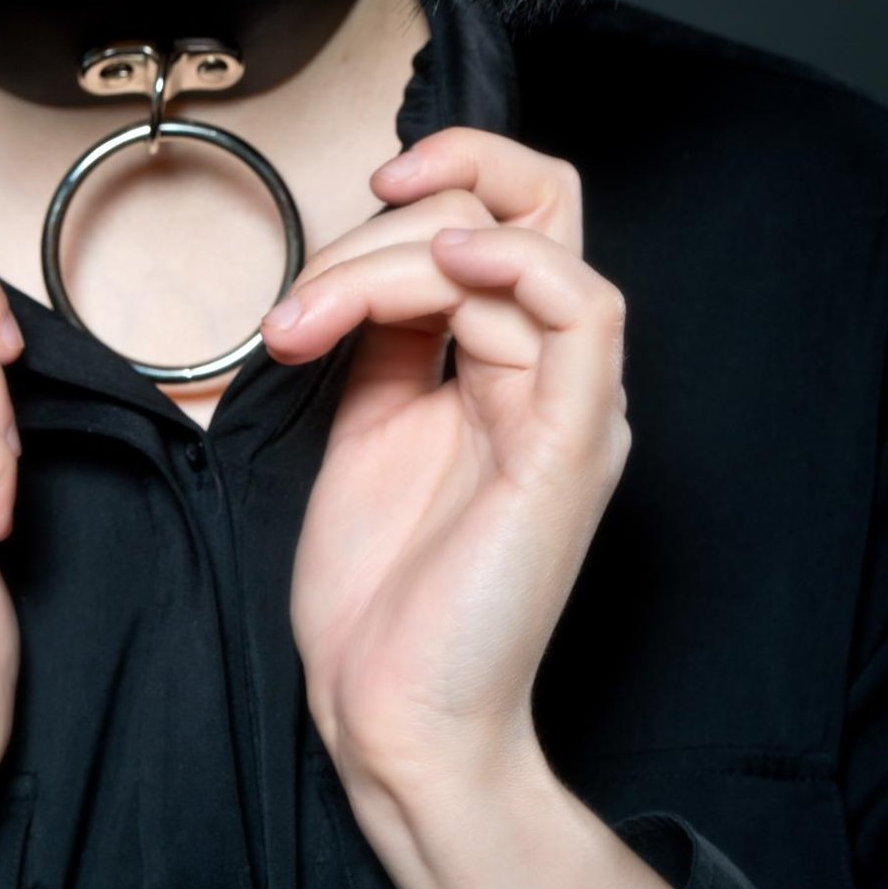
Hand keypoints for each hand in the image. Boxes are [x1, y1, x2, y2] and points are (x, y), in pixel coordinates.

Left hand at [260, 128, 628, 797]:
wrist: (393, 714)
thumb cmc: (380, 594)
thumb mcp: (366, 426)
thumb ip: (383, 339)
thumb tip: (359, 263)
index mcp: (511, 368)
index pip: (513, 216)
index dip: (448, 174)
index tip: (363, 190)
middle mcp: (554, 376)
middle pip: (535, 205)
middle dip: (400, 215)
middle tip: (302, 296)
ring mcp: (572, 408)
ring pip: (523, 249)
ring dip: (392, 262)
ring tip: (305, 325)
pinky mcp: (571, 447)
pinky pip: (585, 315)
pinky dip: (518, 267)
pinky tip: (444, 273)